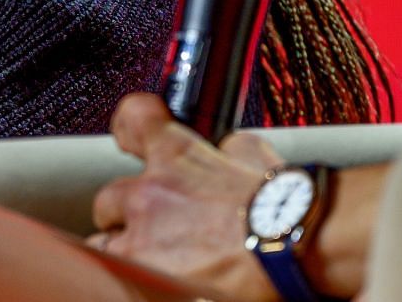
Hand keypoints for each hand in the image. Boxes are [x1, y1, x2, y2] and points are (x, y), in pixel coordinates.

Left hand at [88, 93, 280, 301]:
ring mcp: (142, 233)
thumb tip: (226, 150)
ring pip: (105, 242)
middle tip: (154, 229)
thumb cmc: (284, 205)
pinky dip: (132, 277)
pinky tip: (153, 282)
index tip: (127, 138)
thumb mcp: (254, 157)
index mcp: (176, 154)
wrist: (296, 241)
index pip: (133, 120)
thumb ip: (229, 150)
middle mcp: (150, 191)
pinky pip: (116, 274)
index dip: (126, 129)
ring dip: (126, 250)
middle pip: (109, 197)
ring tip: (154, 263)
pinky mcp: (142, 270)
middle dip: (127, 213)